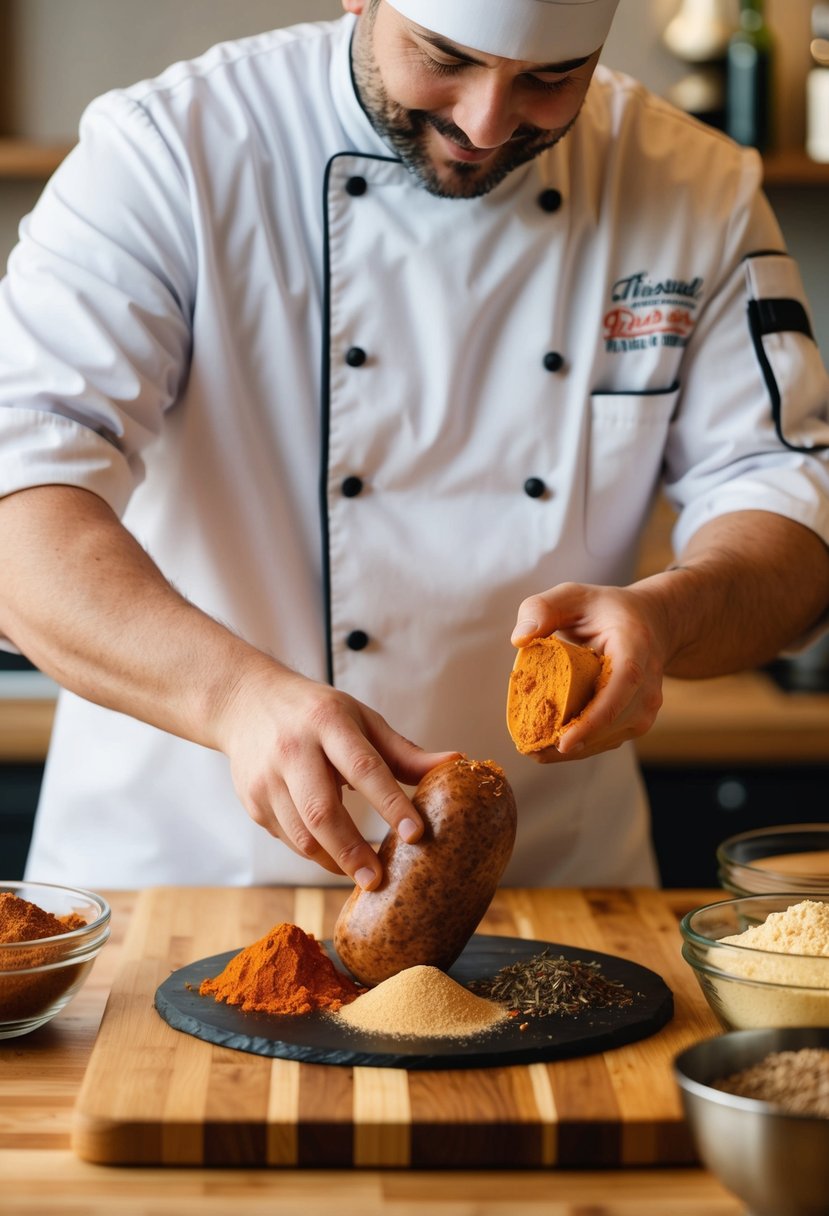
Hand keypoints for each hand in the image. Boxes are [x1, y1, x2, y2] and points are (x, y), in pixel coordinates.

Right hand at [215, 660, 458, 887]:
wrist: (246, 702)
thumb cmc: (317, 712)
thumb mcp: (361, 720)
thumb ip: (404, 751)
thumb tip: (456, 763)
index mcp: (328, 723)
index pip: (364, 767)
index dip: (391, 803)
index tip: (416, 833)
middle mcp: (293, 749)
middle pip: (321, 811)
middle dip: (351, 851)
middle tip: (377, 880)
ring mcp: (266, 777)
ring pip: (300, 834)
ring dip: (333, 860)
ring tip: (361, 873)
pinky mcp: (252, 801)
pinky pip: (287, 838)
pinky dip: (314, 852)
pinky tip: (332, 853)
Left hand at [510, 580, 668, 761]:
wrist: (650, 623)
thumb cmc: (604, 609)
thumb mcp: (572, 595)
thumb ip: (542, 608)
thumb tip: (520, 639)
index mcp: (635, 647)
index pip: (623, 686)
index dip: (596, 718)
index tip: (566, 741)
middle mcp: (648, 681)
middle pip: (617, 721)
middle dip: (576, 742)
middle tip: (534, 751)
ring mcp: (646, 704)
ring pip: (613, 737)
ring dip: (577, 750)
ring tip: (536, 752)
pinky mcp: (636, 718)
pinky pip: (610, 738)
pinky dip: (582, 746)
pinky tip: (550, 748)